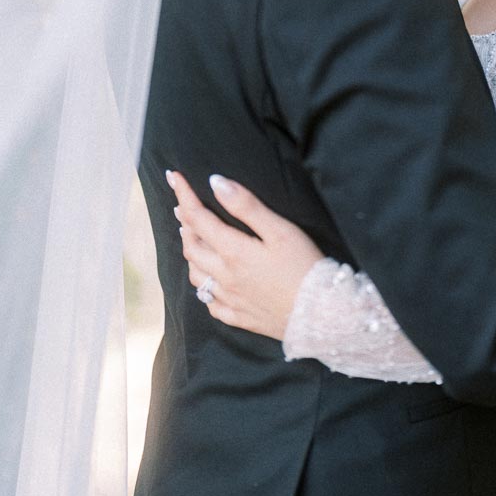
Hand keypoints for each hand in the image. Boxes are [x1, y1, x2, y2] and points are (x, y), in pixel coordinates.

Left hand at [167, 170, 323, 337]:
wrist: (320, 314)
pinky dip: (204, 287)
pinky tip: (209, 282)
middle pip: (191, 246)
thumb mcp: (281, 230)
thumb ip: (247, 206)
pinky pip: (209, 303)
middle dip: (185, 223)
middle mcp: (224, 276)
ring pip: (196, 275)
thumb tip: (216, 183)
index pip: (197, 218)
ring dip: (191, 253)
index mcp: (232, 251)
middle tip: (184, 207)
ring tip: (193, 239)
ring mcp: (229, 300)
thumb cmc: (304, 267)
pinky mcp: (239, 318)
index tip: (175, 177)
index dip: (184, 195)